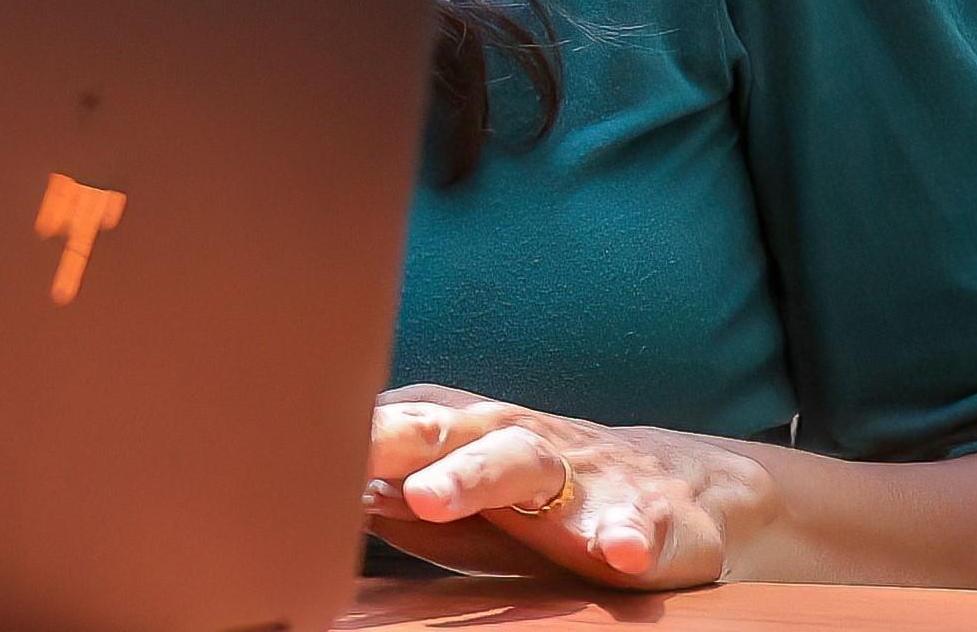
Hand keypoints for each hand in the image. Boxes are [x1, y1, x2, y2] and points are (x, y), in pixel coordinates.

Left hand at [365, 384, 771, 587]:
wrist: (682, 489)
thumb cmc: (549, 502)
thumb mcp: (472, 502)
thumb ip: (405, 500)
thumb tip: (333, 495)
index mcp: (472, 435)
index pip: (401, 424)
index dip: (351, 433)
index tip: (294, 447)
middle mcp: (519, 441)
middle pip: (448, 430)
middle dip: (394, 440)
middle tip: (344, 460)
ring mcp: (583, 475)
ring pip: (523, 462)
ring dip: (472, 476)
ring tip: (429, 499)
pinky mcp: (649, 515)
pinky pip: (639, 523)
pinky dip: (630, 534)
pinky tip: (619, 551)